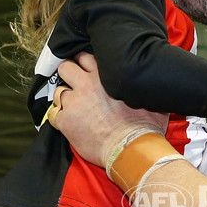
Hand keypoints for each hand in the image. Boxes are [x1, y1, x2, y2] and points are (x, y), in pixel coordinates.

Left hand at [48, 52, 168, 168]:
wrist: (132, 149)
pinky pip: (53, 115)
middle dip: (69, 75)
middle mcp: (86, 85)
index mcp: (105, 76)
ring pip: (58, 92)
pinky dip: (59, 119)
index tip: (86, 71)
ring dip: (64, 100)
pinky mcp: (65, 121)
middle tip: (75, 85)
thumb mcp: (150, 99)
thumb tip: (154, 83)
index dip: (84, 64)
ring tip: (74, 110)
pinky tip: (68, 125)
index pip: (86, 57)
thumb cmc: (144, 127)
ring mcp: (73, 103)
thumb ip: (142, 87)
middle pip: (65, 67)